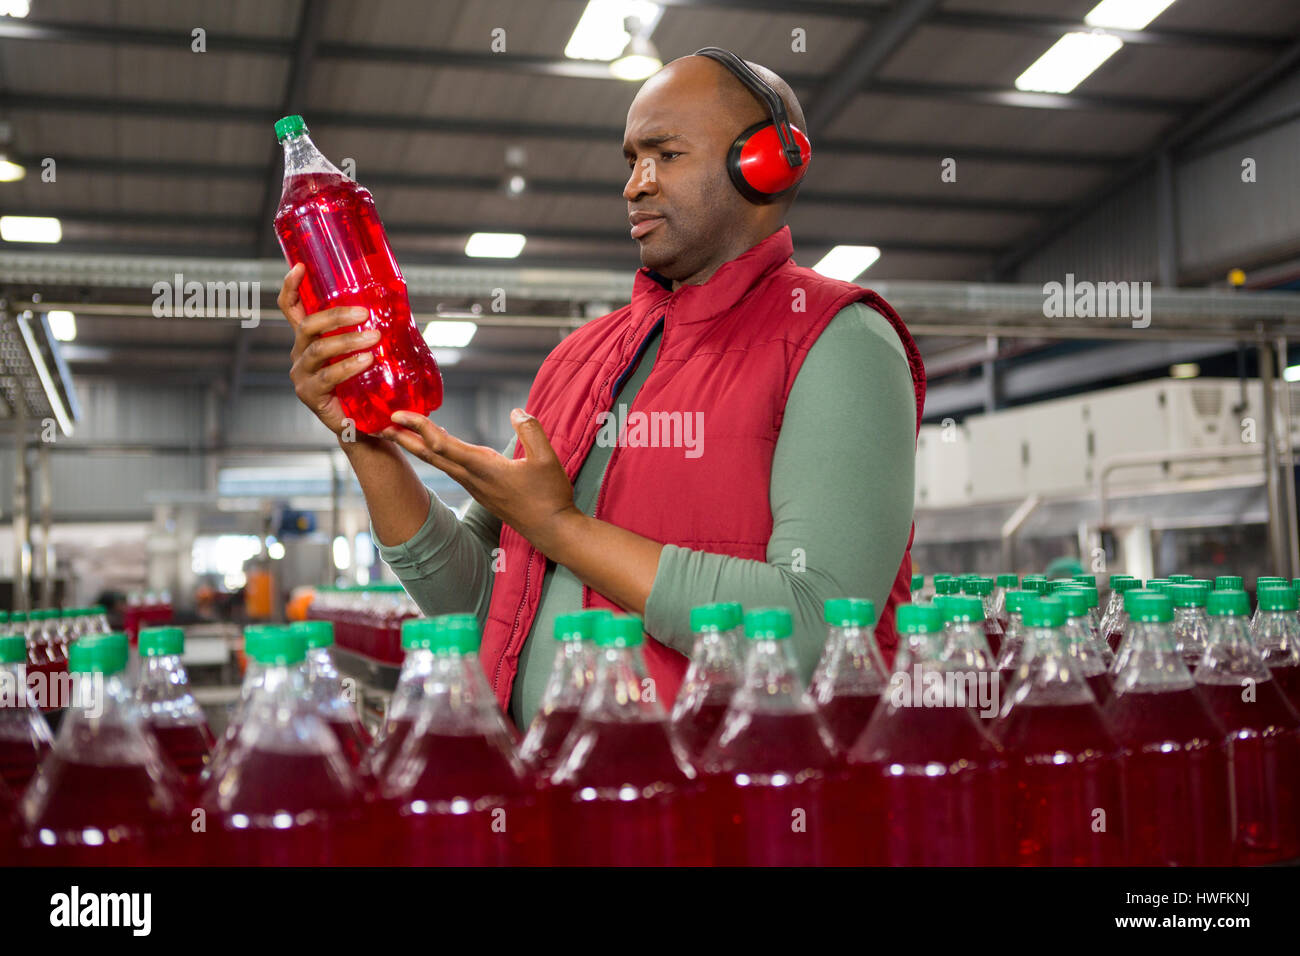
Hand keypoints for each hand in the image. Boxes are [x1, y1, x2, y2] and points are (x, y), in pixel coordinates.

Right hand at [280, 263, 380, 435]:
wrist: (361, 424)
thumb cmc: (363, 384)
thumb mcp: (363, 353)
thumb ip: (368, 332)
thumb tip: (396, 306)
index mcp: (308, 339)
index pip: (292, 309)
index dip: (291, 287)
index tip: (299, 266)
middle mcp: (300, 353)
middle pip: (308, 326)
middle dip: (335, 316)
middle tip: (364, 313)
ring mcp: (302, 374)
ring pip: (318, 350)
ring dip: (347, 340)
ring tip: (374, 338)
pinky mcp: (310, 394)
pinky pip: (327, 376)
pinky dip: (348, 367)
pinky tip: (366, 361)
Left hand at [382, 407, 581, 550]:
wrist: (552, 530)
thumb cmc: (550, 496)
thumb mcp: (547, 459)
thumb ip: (531, 430)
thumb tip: (516, 411)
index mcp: (484, 468)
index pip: (443, 444)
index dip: (419, 427)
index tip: (398, 413)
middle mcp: (473, 478)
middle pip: (430, 455)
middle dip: (404, 438)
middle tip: (379, 423)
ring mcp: (475, 486)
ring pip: (439, 462)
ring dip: (417, 445)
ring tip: (400, 430)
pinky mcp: (481, 490)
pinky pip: (451, 467)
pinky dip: (436, 453)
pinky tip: (435, 446)